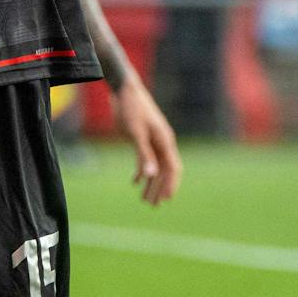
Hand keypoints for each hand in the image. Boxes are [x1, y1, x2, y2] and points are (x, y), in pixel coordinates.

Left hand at [110, 78, 181, 205]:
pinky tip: (134, 182)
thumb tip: (151, 175)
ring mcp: (153, 140)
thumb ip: (144, 154)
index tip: (166, 200)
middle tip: (152, 206)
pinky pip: (146, 159)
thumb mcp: (136, 133)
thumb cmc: (132, 109)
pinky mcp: (143, 138)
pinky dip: (141, 171)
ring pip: (155, 167)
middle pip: (164, 170)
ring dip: (150, 183)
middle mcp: (162, 142)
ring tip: (144, 200)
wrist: (124, 90)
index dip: (171, 185)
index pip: (173, 168)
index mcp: (165, 141)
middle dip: (160, 188)